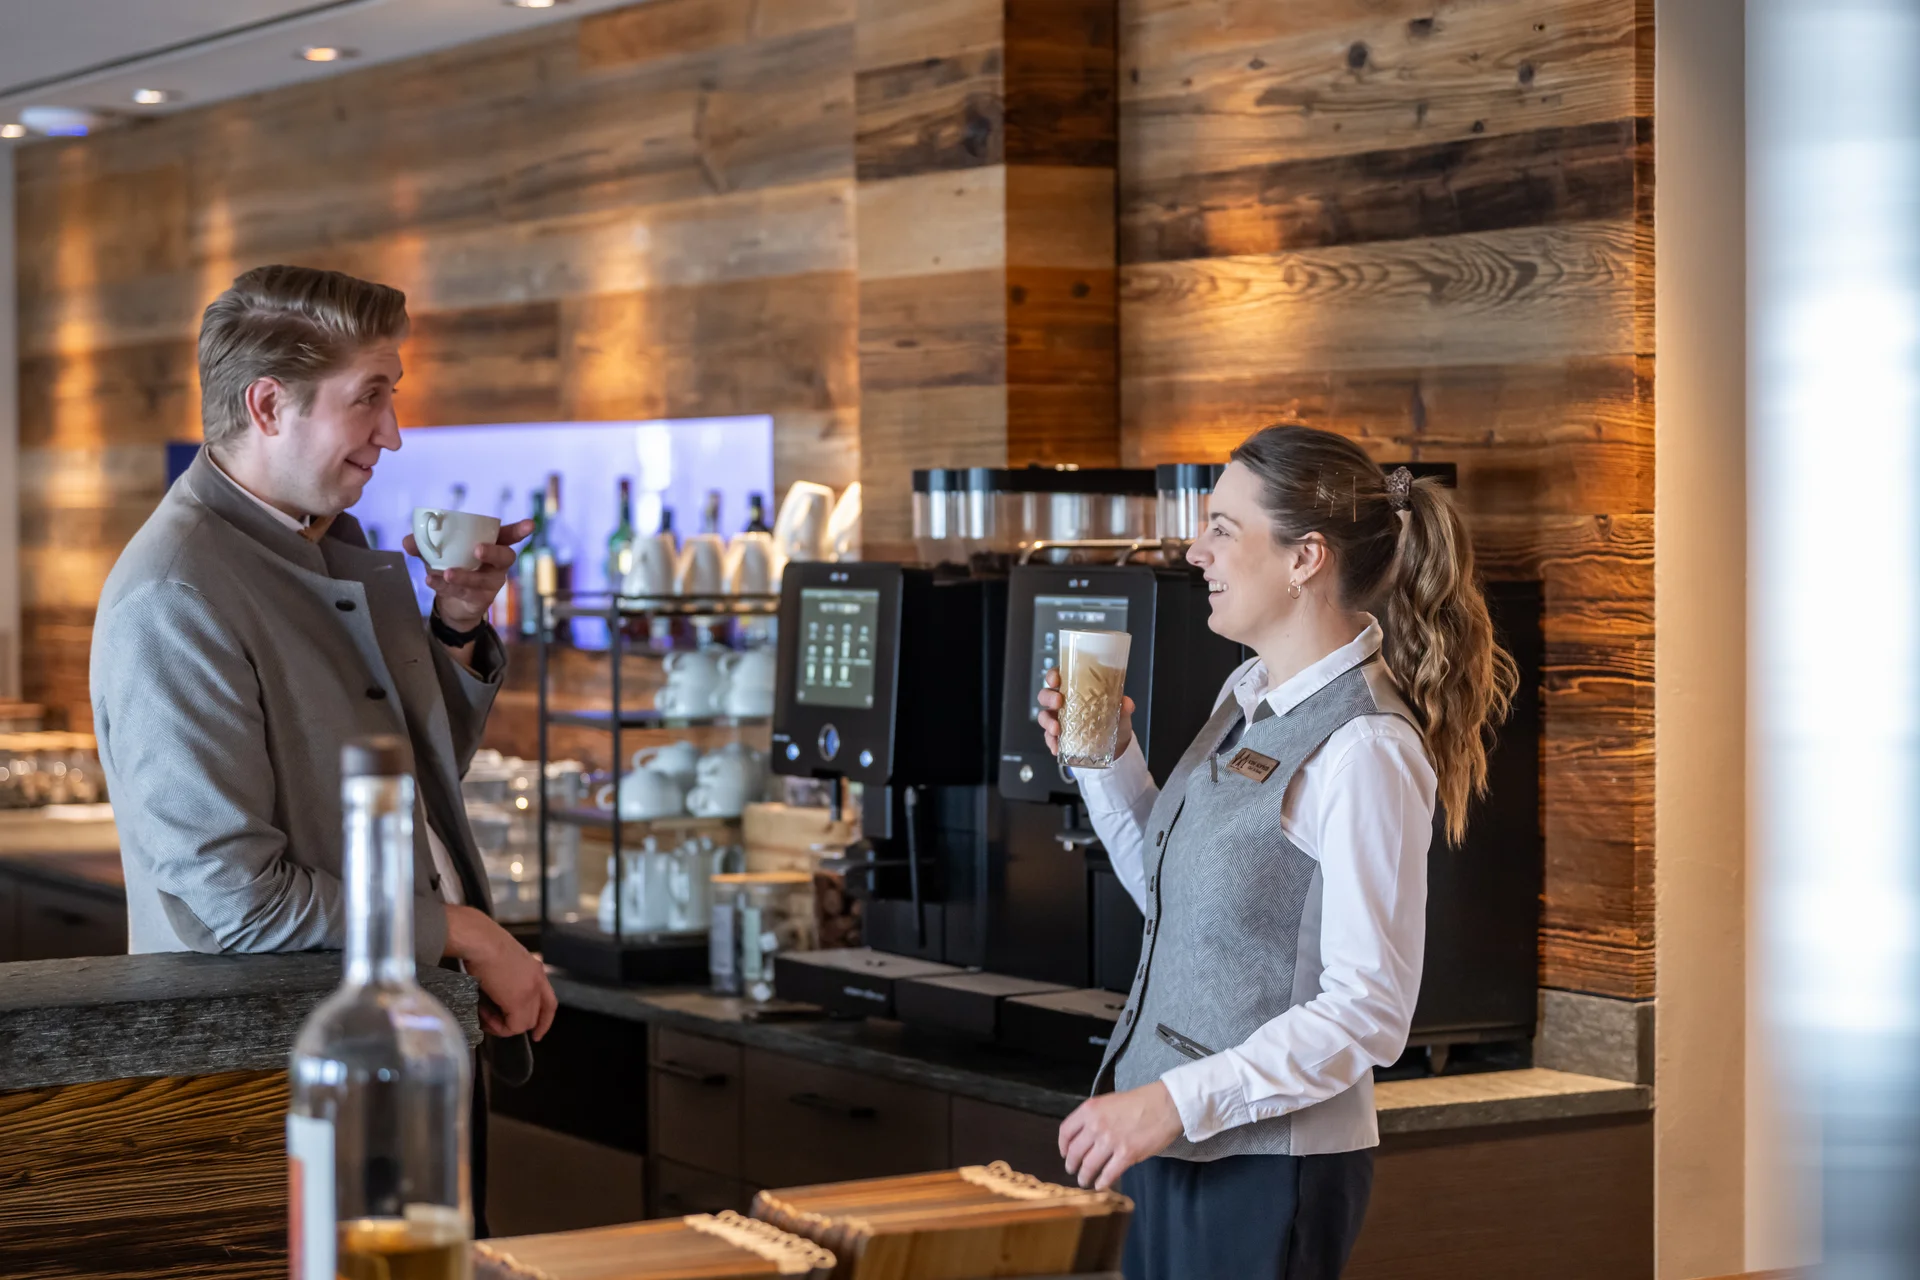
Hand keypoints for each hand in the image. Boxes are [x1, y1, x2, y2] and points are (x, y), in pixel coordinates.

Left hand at [404, 518, 535, 631]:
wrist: (451, 603)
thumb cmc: (452, 567)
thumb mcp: (438, 554)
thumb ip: (424, 545)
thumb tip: (408, 541)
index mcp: (492, 545)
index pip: (509, 536)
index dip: (520, 530)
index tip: (530, 524)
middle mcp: (497, 564)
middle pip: (506, 557)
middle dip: (493, 552)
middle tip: (477, 550)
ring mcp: (491, 583)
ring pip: (484, 579)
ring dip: (466, 575)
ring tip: (448, 573)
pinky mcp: (481, 599)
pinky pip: (466, 592)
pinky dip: (447, 586)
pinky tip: (432, 580)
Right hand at [443, 903, 557, 1040]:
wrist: (479, 940)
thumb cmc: (482, 944)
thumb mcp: (502, 960)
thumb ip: (508, 978)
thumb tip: (497, 993)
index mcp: (536, 969)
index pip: (549, 1001)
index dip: (544, 1020)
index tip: (536, 1033)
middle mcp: (538, 980)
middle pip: (537, 1015)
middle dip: (517, 1025)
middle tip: (493, 1022)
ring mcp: (530, 991)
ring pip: (525, 1023)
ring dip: (504, 1026)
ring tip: (484, 1016)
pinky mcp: (518, 1001)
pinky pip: (513, 1027)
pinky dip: (498, 1027)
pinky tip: (484, 1017)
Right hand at [1036, 667, 1135, 759]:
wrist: (1115, 746)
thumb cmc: (1113, 721)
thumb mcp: (1121, 713)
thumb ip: (1124, 706)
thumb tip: (1127, 703)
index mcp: (1075, 690)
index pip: (1058, 677)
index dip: (1053, 676)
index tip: (1056, 679)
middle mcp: (1063, 703)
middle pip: (1045, 695)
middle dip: (1049, 697)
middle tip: (1058, 702)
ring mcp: (1058, 720)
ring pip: (1043, 716)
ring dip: (1047, 722)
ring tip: (1056, 729)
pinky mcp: (1058, 737)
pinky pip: (1049, 738)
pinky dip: (1051, 743)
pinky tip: (1056, 747)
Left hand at [1058, 1082, 1183, 1189]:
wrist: (1166, 1104)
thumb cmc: (1140, 1101)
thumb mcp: (1110, 1101)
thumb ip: (1095, 1116)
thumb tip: (1086, 1136)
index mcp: (1090, 1110)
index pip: (1066, 1131)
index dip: (1063, 1146)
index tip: (1065, 1153)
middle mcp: (1096, 1126)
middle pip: (1075, 1152)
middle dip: (1072, 1165)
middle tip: (1073, 1171)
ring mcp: (1111, 1141)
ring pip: (1089, 1166)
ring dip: (1084, 1177)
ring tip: (1085, 1181)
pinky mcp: (1126, 1155)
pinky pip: (1108, 1174)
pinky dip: (1102, 1182)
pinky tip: (1101, 1185)